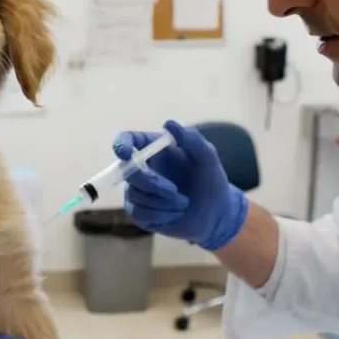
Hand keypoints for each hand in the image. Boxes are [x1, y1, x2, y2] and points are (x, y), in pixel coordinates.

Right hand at [112, 119, 248, 250]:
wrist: (216, 213)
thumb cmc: (210, 180)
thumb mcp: (207, 158)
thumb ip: (191, 139)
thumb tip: (168, 123)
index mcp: (153, 149)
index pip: (127, 140)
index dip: (121, 144)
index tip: (126, 153)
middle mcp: (141, 168)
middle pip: (128, 172)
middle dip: (152, 182)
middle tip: (174, 190)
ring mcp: (137, 191)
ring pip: (136, 195)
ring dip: (164, 202)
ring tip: (184, 203)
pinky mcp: (139, 213)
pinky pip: (139, 213)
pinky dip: (161, 214)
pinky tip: (176, 213)